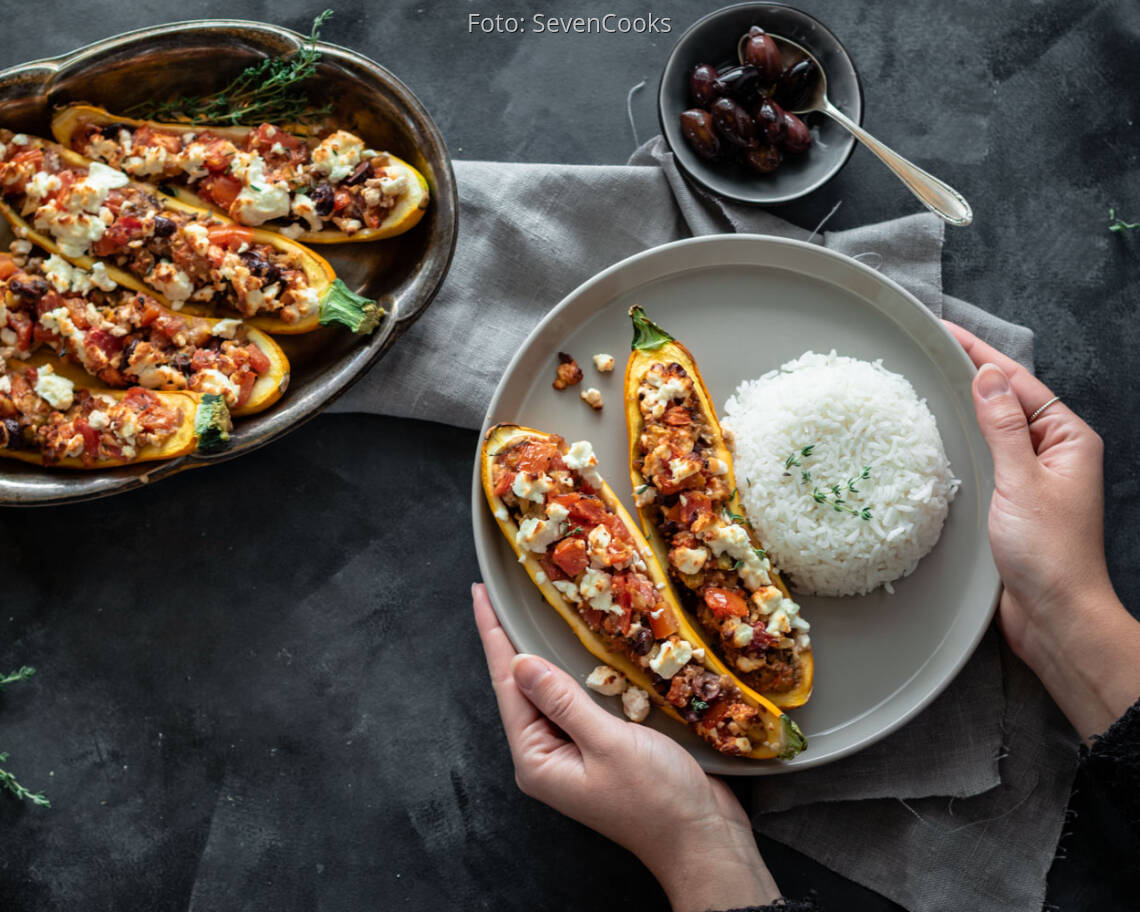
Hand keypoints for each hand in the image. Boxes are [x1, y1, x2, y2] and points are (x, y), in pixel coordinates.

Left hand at [472, 583, 779, 910]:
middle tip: (502, 592)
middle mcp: (548, 756)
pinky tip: (582, 647)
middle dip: (514, 640)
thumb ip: (562, 700)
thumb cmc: (658, 799)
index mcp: (537, 760)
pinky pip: (580, 700)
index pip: (507, 685)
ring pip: (552, 691)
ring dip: (548, 653)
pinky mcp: (603, 747)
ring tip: (533, 609)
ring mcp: (575, 752)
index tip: (480, 595)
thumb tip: (520, 661)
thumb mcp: (607, 743)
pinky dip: (579, 671)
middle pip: (523, 686)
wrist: (703, 838)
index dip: (494, 636)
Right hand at [946, 322, 1139, 737]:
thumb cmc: (1048, 552)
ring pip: (994, 429)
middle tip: (928, 350)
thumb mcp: (1021, 480)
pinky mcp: (1013, 502)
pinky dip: (964, 442)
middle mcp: (1054, 452)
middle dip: (971, 374)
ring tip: (927, 384)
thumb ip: (1003, 426)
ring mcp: (1033, 477)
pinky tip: (939, 437)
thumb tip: (987, 376)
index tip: (946, 331)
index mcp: (1068, 439)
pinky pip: (987, 458)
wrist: (1054, 615)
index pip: (1019, 382)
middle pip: (1007, 400)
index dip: (981, 354)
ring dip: (965, 408)